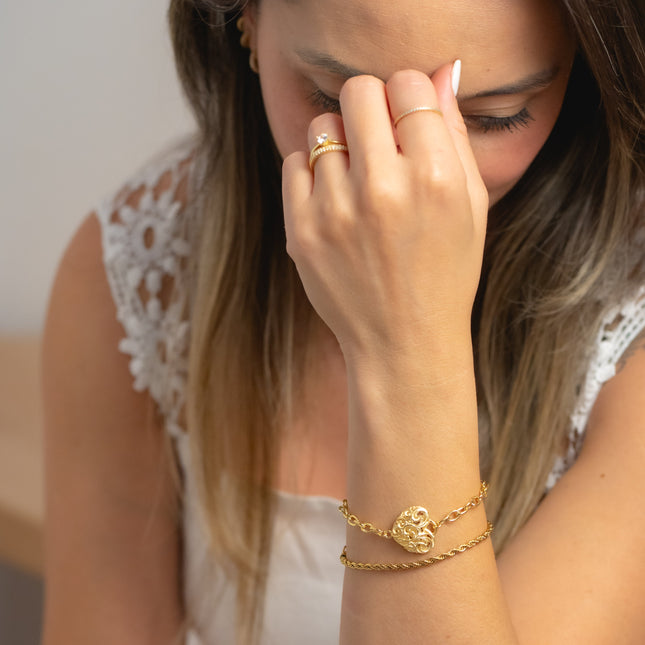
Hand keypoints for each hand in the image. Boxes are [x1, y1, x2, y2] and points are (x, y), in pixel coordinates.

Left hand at [282, 63, 487, 366]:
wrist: (402, 341)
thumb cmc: (444, 273)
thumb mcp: (471, 206)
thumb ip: (455, 134)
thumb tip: (442, 71)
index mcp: (435, 179)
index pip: (409, 84)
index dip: (409, 96)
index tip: (407, 120)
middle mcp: (383, 190)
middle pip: (359, 90)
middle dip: (371, 105)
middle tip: (379, 139)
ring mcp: (336, 211)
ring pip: (322, 126)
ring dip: (341, 142)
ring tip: (358, 179)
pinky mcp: (302, 231)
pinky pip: (294, 162)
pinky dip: (313, 172)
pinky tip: (335, 199)